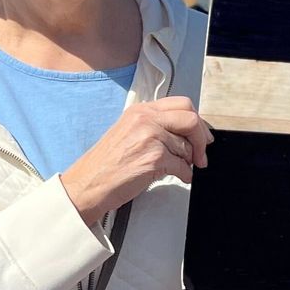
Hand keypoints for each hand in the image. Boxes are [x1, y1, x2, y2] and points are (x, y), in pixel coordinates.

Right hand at [60, 96, 212, 221]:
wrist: (87, 185)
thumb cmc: (105, 165)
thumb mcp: (128, 132)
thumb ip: (155, 126)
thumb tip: (185, 132)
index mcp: (140, 111)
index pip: (183, 104)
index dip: (197, 122)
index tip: (202, 134)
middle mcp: (145, 120)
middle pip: (191, 120)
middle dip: (201, 139)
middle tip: (201, 154)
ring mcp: (150, 138)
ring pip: (187, 146)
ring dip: (188, 161)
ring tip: (179, 168)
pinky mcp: (154, 158)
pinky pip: (183, 166)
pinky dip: (185, 175)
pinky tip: (180, 177)